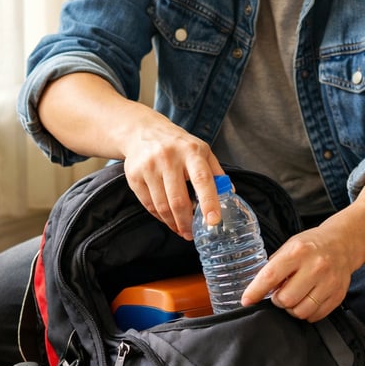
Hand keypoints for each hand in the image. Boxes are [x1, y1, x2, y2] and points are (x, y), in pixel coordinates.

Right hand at [38, 73, 224, 238]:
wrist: (142, 131)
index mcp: (191, 152)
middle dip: (187, 222)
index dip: (209, 202)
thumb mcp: (202, 151)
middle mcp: (168, 157)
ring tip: (181, 230)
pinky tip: (168, 219)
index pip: (202, 180)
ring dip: (173, 223)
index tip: (213, 221)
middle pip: (179, 200)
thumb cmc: (179, 145)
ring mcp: (149, 166)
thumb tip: (230, 194)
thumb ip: (216, 172)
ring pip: (162, 206)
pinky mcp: (134, 176)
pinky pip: (149, 205)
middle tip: (192, 234)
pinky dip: (160, 217)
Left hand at [241, 222, 356, 321]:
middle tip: (281, 293)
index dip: (255, 292)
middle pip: (286, 299)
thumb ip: (274, 267)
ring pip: (301, 311)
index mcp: (298, 252)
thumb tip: (257, 289)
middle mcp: (316, 267)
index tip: (247, 301)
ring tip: (294, 297)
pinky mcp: (338, 295)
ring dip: (292, 309)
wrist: (343, 244)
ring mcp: (329, 282)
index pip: (271, 276)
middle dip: (278, 300)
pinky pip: (315, 316)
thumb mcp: (289, 247)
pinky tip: (307, 300)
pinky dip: (307, 313)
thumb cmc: (312, 246)